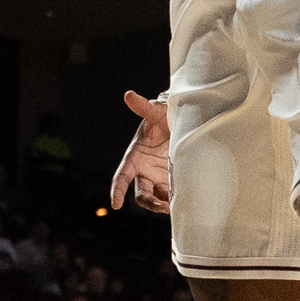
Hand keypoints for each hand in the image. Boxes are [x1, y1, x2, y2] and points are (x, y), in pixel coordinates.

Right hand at [111, 90, 170, 213]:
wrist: (179, 121)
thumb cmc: (162, 116)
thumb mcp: (154, 112)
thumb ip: (143, 107)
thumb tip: (129, 94)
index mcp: (134, 157)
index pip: (121, 176)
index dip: (117, 190)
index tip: (115, 205)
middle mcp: (143, 170)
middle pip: (141, 194)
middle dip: (149, 203)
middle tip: (163, 205)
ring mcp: (157, 176)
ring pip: (157, 198)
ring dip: (164, 202)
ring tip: (176, 202)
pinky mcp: (170, 179)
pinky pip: (170, 194)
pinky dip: (175, 198)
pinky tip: (184, 197)